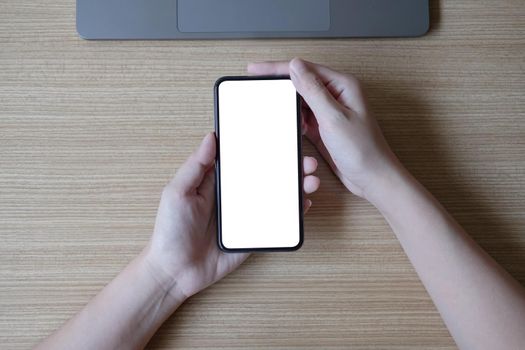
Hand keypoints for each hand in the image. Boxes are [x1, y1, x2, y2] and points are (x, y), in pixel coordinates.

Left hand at [145, 133, 319, 299]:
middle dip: (288, 167)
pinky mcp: (253, 235)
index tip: (282, 138)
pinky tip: (304, 204)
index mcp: (217, 182)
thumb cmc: (170, 231)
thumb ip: (195, 166)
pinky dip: (293, 213)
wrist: (175, 271)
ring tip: (310, 180)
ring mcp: (246, 216)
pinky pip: (277, 222)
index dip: (263, 149)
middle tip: (305, 161)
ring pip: (276, 197)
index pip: (244, 159)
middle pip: (267, 177)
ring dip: (295, 187)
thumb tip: (211, 138)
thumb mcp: (177, 192)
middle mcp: (235, 196)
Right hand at [248, 58, 400, 199]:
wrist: (373, 178)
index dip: (277, 68)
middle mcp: (337, 95)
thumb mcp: (333, 117)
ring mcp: (331, 111)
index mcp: (343, 85)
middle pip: (301, 82)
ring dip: (287, 105)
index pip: (304, 69)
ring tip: (271, 105)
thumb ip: (313, 90)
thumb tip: (295, 66)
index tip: (256, 70)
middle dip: (280, 85)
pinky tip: (288, 123)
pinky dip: (294, 120)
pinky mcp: (325, 127)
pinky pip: (304, 117)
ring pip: (301, 100)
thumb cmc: (363, 150)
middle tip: (257, 86)